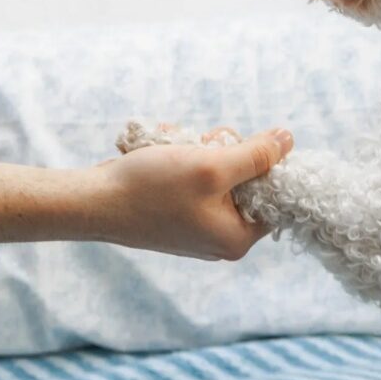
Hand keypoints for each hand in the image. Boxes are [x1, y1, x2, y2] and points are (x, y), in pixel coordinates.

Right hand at [94, 128, 293, 259]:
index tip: (240, 145)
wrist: (91, 201)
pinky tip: (159, 148)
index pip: (276, 197)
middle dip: (223, 152)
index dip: (264, 164)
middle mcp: (219, 239)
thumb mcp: (212, 166)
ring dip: (197, 149)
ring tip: (171, 142)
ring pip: (217, 173)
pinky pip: (192, 178)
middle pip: (246, 181)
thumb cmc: (151, 189)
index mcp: (236, 239)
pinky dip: (179, 158)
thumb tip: (288, 140)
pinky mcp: (176, 214)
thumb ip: (255, 155)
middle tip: (200, 143)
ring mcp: (196, 227)